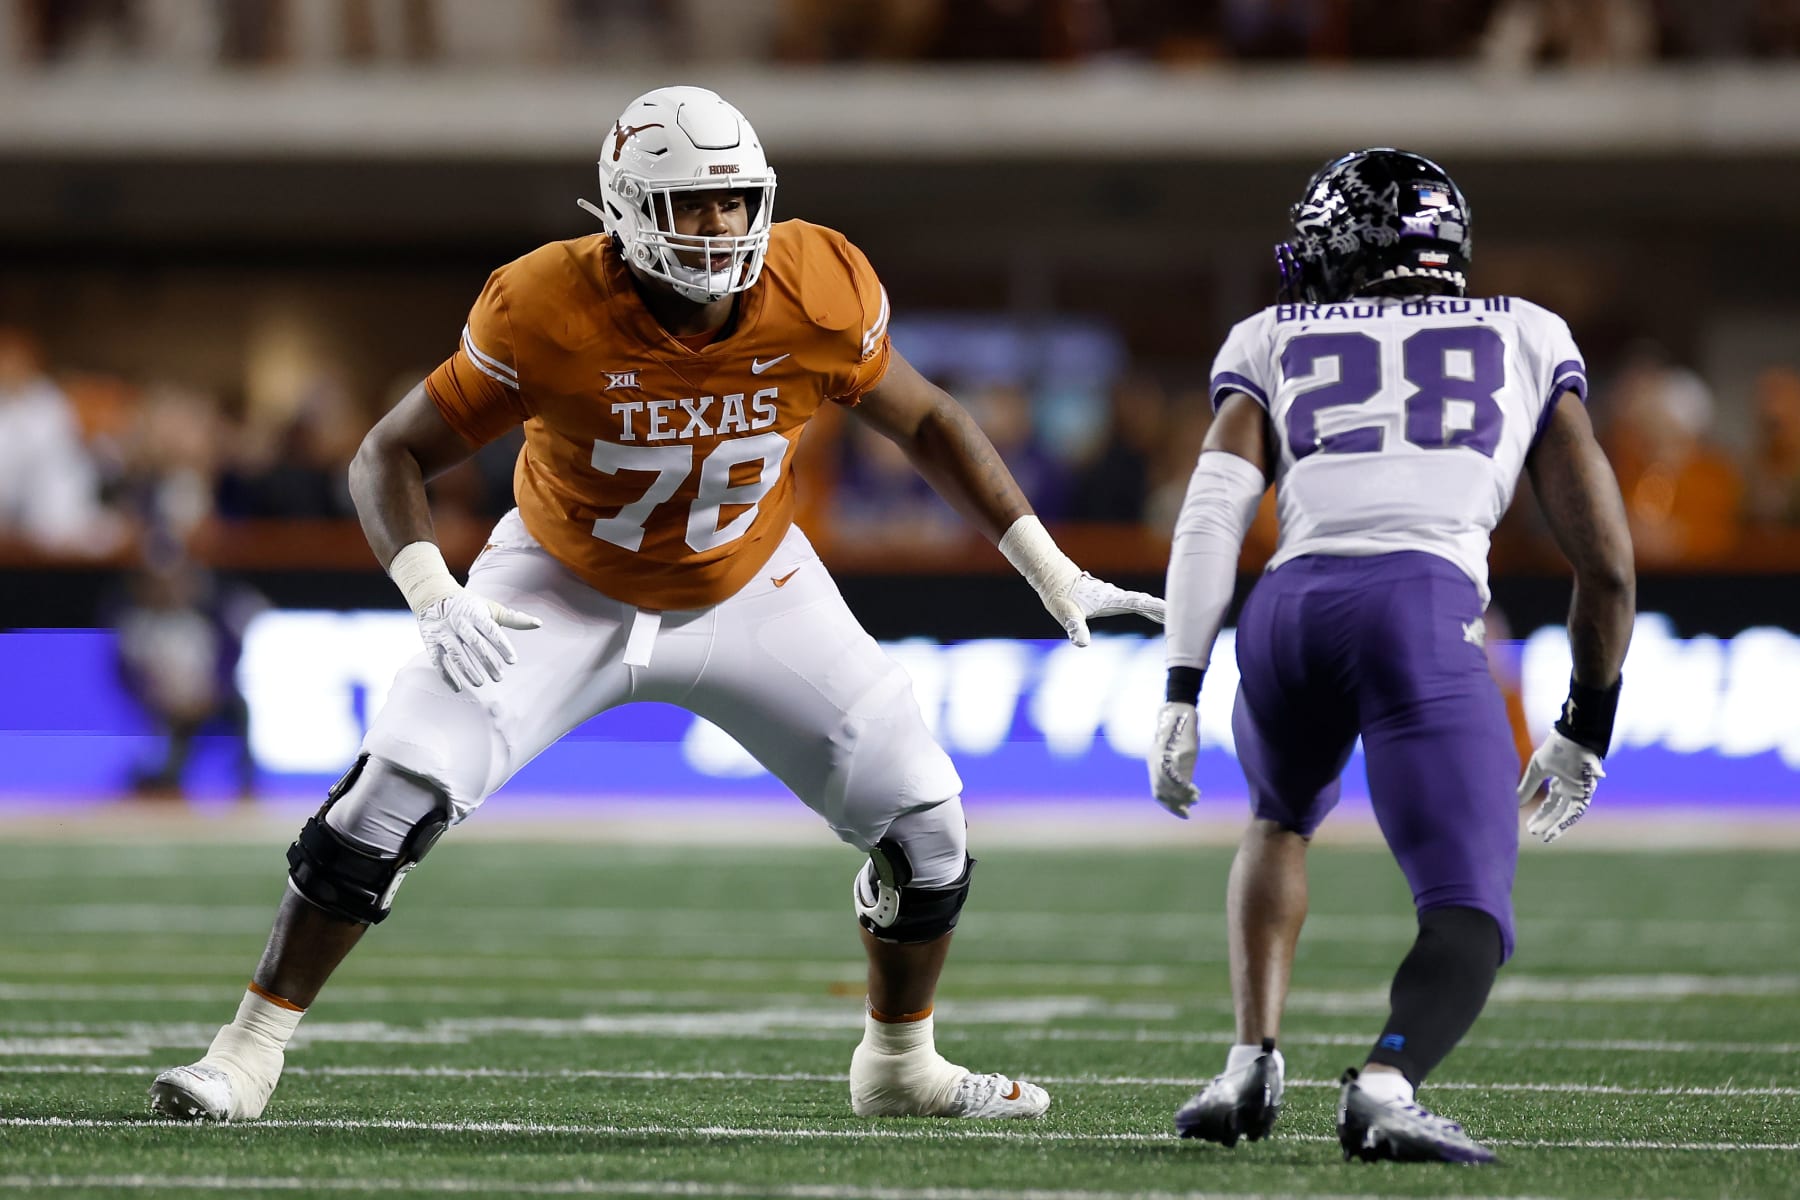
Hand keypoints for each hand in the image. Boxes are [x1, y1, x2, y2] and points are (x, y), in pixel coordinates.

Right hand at [417, 591, 540, 692]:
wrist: (432, 594)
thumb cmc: (468, 604)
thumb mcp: (490, 607)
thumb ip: (513, 618)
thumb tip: (539, 624)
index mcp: (476, 614)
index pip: (491, 631)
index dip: (502, 646)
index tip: (512, 661)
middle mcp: (459, 622)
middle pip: (475, 644)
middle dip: (487, 662)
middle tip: (499, 677)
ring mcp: (443, 632)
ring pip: (456, 654)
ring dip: (467, 670)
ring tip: (480, 683)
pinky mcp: (430, 641)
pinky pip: (437, 660)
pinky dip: (446, 675)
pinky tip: (457, 688)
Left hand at [1040, 571, 1166, 646]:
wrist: (1053, 577)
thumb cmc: (1059, 595)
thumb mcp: (1066, 614)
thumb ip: (1075, 628)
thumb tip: (1082, 644)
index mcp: (1111, 599)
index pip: (1139, 604)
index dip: (1156, 608)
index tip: (1174, 612)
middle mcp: (1116, 596)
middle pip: (1146, 603)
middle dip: (1164, 610)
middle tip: (1186, 617)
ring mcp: (1115, 597)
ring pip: (1142, 602)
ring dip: (1158, 609)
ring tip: (1175, 616)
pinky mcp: (1111, 598)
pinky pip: (1135, 603)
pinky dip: (1148, 607)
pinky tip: (1151, 611)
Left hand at [1148, 701, 1200, 818]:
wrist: (1180, 712)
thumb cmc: (1181, 734)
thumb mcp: (1179, 755)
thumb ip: (1180, 772)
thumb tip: (1186, 791)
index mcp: (1153, 765)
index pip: (1157, 792)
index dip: (1168, 805)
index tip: (1183, 813)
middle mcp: (1155, 763)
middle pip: (1160, 792)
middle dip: (1174, 805)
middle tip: (1188, 812)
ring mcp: (1164, 759)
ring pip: (1167, 786)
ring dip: (1181, 797)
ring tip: (1195, 799)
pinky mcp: (1176, 753)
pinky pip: (1176, 775)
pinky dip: (1184, 787)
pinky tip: (1194, 791)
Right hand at [1516, 730, 1603, 843]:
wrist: (1574, 736)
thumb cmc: (1556, 749)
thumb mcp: (1537, 769)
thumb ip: (1527, 786)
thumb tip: (1516, 802)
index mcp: (1561, 781)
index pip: (1551, 803)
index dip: (1541, 815)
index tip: (1530, 826)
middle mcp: (1571, 788)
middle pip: (1558, 810)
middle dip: (1546, 822)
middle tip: (1533, 832)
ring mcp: (1580, 790)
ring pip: (1567, 813)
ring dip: (1556, 825)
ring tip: (1545, 836)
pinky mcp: (1586, 791)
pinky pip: (1576, 810)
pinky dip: (1566, 821)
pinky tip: (1555, 829)